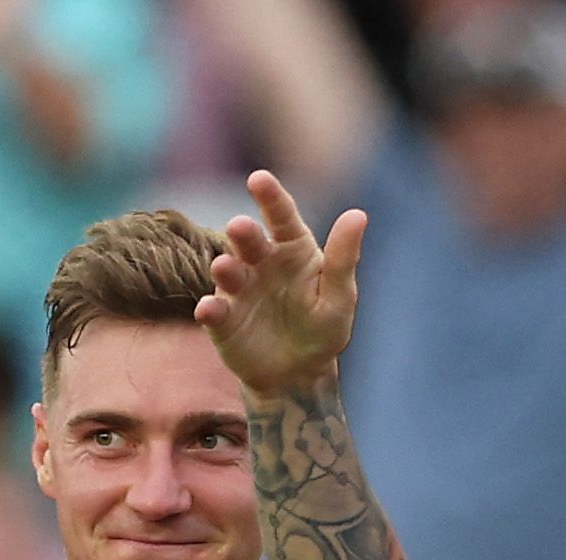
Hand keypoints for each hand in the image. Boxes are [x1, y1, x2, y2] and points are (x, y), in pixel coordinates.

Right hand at [198, 169, 364, 397]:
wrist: (299, 375)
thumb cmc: (323, 329)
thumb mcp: (340, 296)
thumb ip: (344, 258)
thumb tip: (358, 214)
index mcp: (291, 248)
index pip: (281, 216)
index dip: (270, 196)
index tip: (258, 179)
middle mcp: (260, 262)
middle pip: (249, 241)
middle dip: (243, 233)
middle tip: (240, 228)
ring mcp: (237, 290)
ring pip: (227, 272)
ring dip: (224, 268)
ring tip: (225, 268)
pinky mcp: (222, 321)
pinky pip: (213, 313)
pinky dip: (208, 310)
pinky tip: (208, 310)